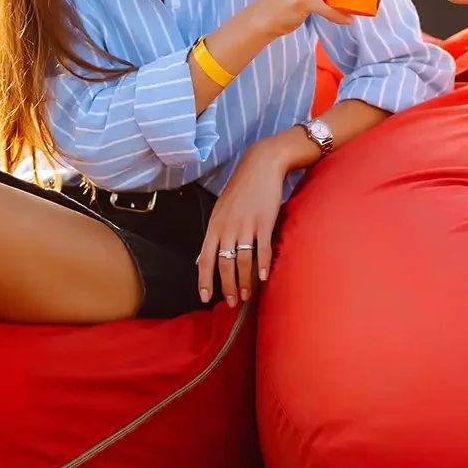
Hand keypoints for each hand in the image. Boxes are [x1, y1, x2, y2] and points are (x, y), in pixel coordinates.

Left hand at [197, 138, 290, 306]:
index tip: (205, 298)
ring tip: (247, 295)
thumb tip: (202, 259)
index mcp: (215, 226)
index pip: (205, 259)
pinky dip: (262, 265)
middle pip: (224, 264)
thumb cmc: (241, 189)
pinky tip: (264, 277)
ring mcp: (246, 225)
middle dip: (227, 286)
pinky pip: (262, 249)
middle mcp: (227, 227)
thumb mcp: (220, 210)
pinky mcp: (264, 221)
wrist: (261, 165)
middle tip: (231, 302)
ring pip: (242, 261)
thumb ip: (213, 235)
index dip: (204, 280)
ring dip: (244, 281)